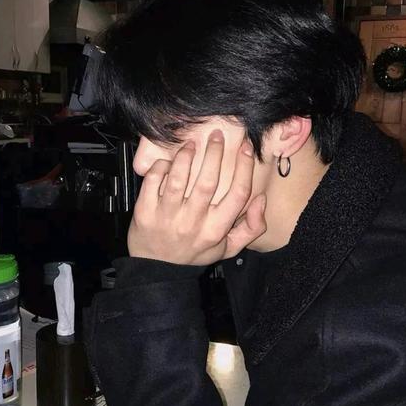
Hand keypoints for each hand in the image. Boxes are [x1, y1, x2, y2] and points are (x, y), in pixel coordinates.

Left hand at [127, 130, 266, 265]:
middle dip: (215, 152)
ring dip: (187, 156)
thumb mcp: (228, 249)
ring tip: (192, 144)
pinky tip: (168, 163)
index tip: (246, 148)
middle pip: (209, 181)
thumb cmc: (194, 254)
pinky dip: (161, 167)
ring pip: (179, 178)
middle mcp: (193, 222)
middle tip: (217, 135)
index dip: (245, 167)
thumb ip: (250, 228)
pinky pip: (153, 181)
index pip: (238, 194)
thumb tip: (261, 200)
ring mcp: (167, 217)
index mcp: (216, 230)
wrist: (157, 269)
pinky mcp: (145, 212)